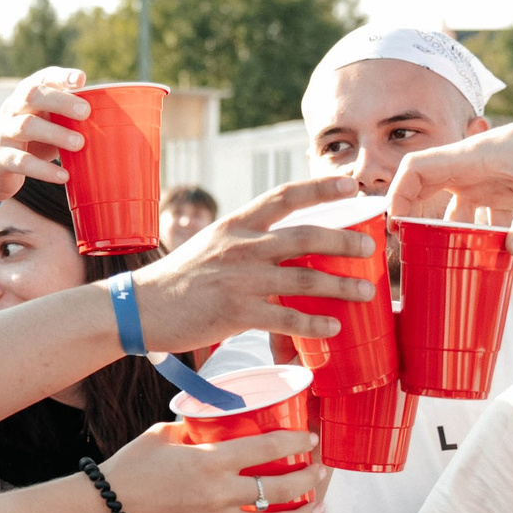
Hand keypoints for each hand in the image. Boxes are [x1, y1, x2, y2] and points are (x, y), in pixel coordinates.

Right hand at [0, 67, 88, 206]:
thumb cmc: (29, 144)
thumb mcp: (46, 125)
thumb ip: (68, 117)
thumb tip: (109, 118)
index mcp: (25, 98)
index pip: (42, 79)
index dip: (60, 76)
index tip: (81, 79)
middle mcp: (12, 110)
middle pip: (32, 95)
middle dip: (60, 101)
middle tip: (86, 112)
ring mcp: (3, 134)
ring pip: (26, 126)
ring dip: (55, 133)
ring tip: (80, 144)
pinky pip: (21, 162)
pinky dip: (44, 169)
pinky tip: (63, 176)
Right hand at [98, 423, 325, 512]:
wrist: (104, 509)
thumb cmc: (130, 467)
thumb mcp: (163, 434)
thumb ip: (192, 426)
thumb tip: (210, 418)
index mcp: (210, 461)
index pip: (267, 447)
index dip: (295, 441)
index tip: (310, 438)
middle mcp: (218, 494)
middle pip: (279, 487)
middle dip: (308, 478)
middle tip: (320, 470)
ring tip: (319, 506)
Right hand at [127, 177, 375, 352]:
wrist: (141, 308)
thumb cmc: (178, 280)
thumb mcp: (211, 245)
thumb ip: (245, 242)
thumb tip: (282, 250)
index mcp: (236, 224)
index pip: (284, 196)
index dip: (321, 188)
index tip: (351, 184)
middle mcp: (242, 246)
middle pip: (306, 236)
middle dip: (344, 241)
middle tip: (371, 247)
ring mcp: (241, 279)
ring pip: (305, 279)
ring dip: (341, 286)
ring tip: (366, 291)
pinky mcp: (237, 312)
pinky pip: (287, 318)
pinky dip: (314, 324)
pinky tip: (333, 327)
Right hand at [387, 105, 512, 259]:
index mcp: (468, 157)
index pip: (415, 169)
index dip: (397, 195)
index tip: (396, 225)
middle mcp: (467, 169)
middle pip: (423, 192)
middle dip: (413, 222)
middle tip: (410, 255)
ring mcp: (480, 183)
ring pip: (448, 212)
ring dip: (444, 237)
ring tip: (443, 266)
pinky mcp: (496, 194)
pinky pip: (474, 220)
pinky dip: (473, 239)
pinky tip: (481, 262)